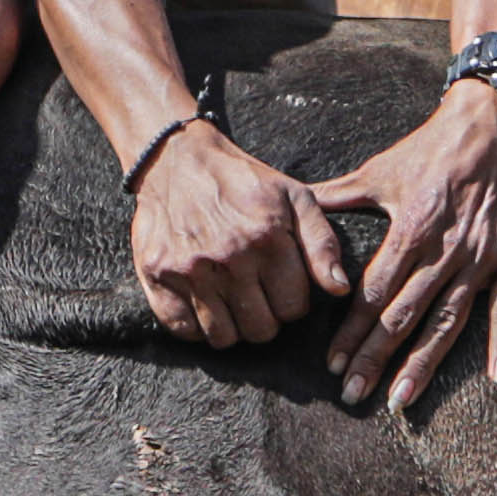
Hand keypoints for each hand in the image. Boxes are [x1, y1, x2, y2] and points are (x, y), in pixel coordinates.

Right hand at [126, 107, 346, 349]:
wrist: (178, 158)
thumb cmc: (243, 181)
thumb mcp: (294, 197)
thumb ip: (322, 243)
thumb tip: (339, 288)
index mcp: (267, 238)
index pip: (293, 308)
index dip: (293, 302)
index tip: (281, 285)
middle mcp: (229, 257)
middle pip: (260, 329)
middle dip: (266, 318)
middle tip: (257, 295)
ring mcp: (190, 268)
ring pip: (223, 337)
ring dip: (232, 326)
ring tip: (232, 301)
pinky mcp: (157, 273)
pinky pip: (183, 329)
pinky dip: (196, 325)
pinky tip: (204, 303)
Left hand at [320, 79, 496, 408]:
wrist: (493, 122)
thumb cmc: (432, 147)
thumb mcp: (381, 169)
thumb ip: (339, 196)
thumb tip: (298, 207)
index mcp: (409, 231)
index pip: (373, 294)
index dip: (351, 332)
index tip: (332, 364)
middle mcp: (443, 252)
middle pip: (403, 317)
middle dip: (375, 359)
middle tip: (353, 395)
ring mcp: (481, 259)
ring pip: (449, 322)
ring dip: (424, 364)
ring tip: (401, 399)